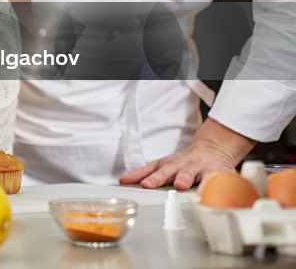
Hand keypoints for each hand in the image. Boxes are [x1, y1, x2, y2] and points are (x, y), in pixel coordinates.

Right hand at [119, 119, 253, 189]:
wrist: (211, 148)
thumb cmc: (217, 166)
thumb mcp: (228, 176)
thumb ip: (228, 188)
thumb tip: (230, 206)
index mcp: (209, 169)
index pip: (207, 175)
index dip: (200, 181)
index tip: (188, 187)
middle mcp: (190, 165)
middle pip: (181, 171)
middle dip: (173, 177)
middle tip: (167, 184)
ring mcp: (175, 162)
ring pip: (162, 169)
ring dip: (152, 176)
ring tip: (142, 184)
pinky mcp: (163, 163)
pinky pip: (148, 168)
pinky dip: (137, 174)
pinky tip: (125, 179)